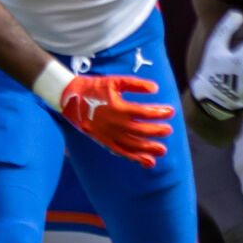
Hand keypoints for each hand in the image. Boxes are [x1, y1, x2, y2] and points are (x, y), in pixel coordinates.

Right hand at [59, 74, 174, 167]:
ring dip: (149, 148)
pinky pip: (122, 152)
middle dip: (157, 131)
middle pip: (141, 131)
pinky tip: (147, 161)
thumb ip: (136, 84)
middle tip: (169, 130)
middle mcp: (115, 124)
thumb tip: (156, 88)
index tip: (171, 111)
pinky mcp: (104, 141)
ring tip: (162, 150)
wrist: (71, 98)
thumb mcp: (115, 81)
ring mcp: (109, 135)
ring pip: (133, 145)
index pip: (144, 113)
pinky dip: (135, 158)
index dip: (159, 113)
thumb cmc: (95, 88)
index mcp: (119, 108)